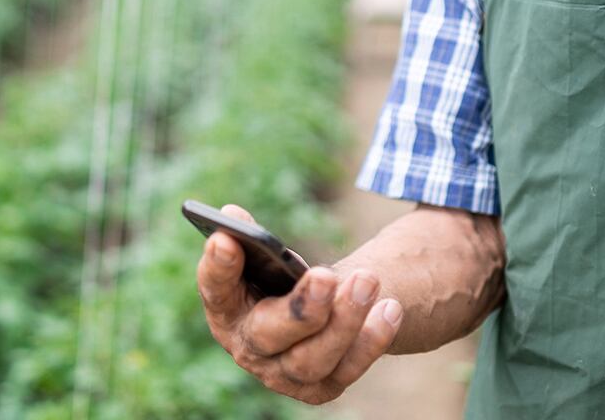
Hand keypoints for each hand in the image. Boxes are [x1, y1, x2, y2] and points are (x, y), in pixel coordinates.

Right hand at [194, 204, 403, 403]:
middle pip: (269, 334)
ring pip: (312, 358)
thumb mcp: (266, 259)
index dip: (217, 267)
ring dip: (345, 321)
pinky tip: (390, 309)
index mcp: (225, 309)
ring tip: (368, 282)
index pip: (215, 290)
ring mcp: (283, 375)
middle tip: (327, 276)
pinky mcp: (319, 388)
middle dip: (301, 307)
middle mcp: (248, 349)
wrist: (313, 319)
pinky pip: (347, 369)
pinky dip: (371, 341)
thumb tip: (231, 215)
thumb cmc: (281, 281)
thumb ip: (251, 237)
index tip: (225, 238)